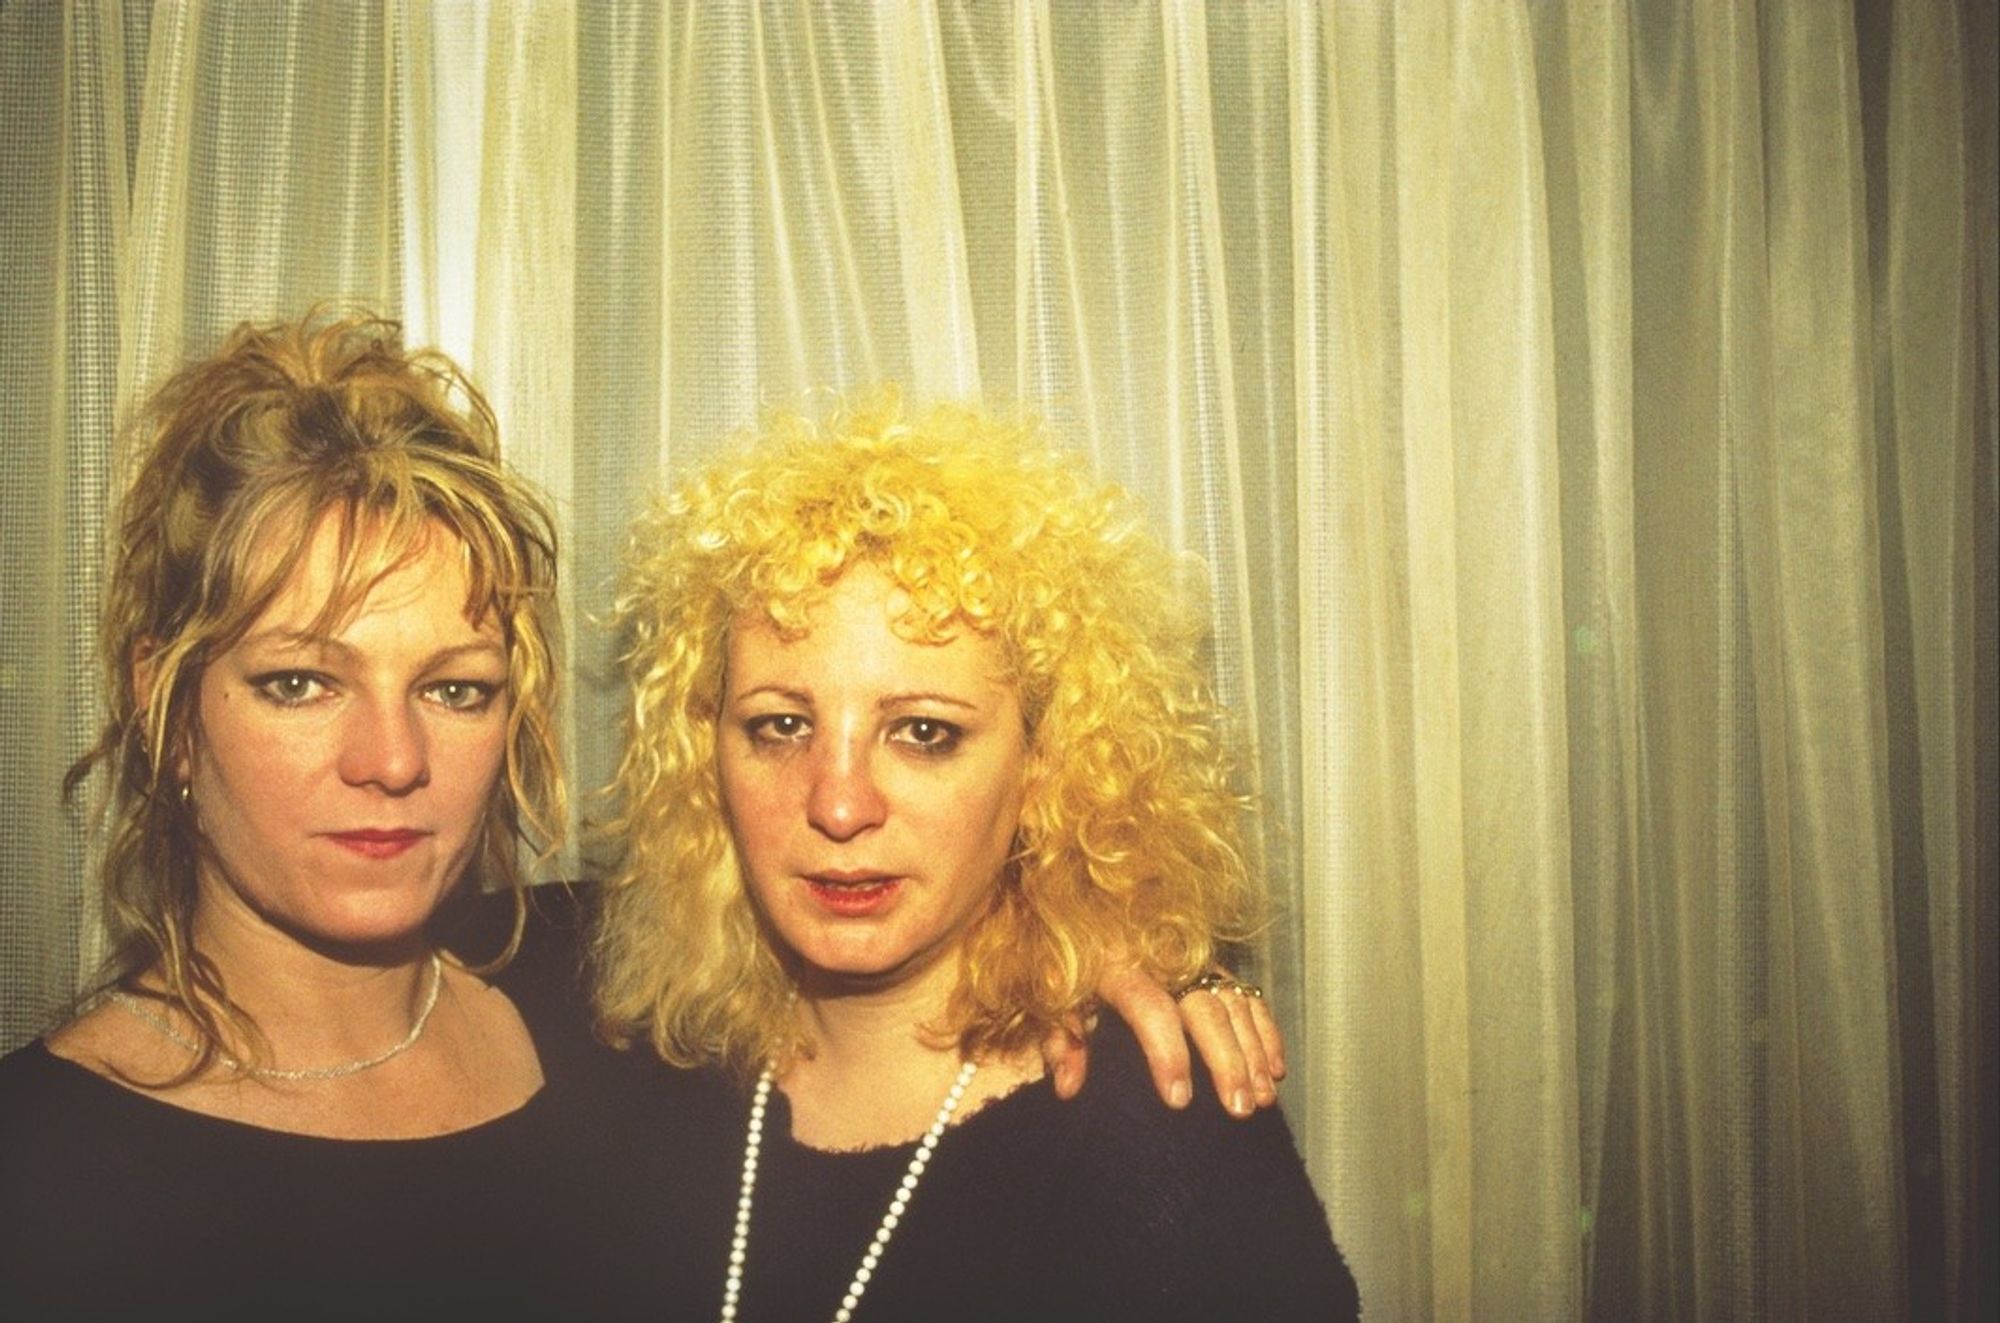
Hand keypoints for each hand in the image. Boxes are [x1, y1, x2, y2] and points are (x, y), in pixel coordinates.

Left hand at [1043, 959, 1284, 1117]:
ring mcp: (1194, 960)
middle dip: (1226, 1060)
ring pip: (1233, 1003)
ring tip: (1261, 1098)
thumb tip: (1068, 1087)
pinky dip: (1265, 1031)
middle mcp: (1163, 959)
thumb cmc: (1070, 968)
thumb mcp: (1055, 1000)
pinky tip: (1274, 1069)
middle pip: (1204, 1008)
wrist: (1086, 911)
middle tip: (1237, 1107)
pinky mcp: (1214, 964)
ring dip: (1252, 1051)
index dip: (1166, 1052)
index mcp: (1117, 964)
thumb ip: (1062, 1042)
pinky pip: (1248, 996)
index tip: (1178, 1099)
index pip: (1148, 1007)